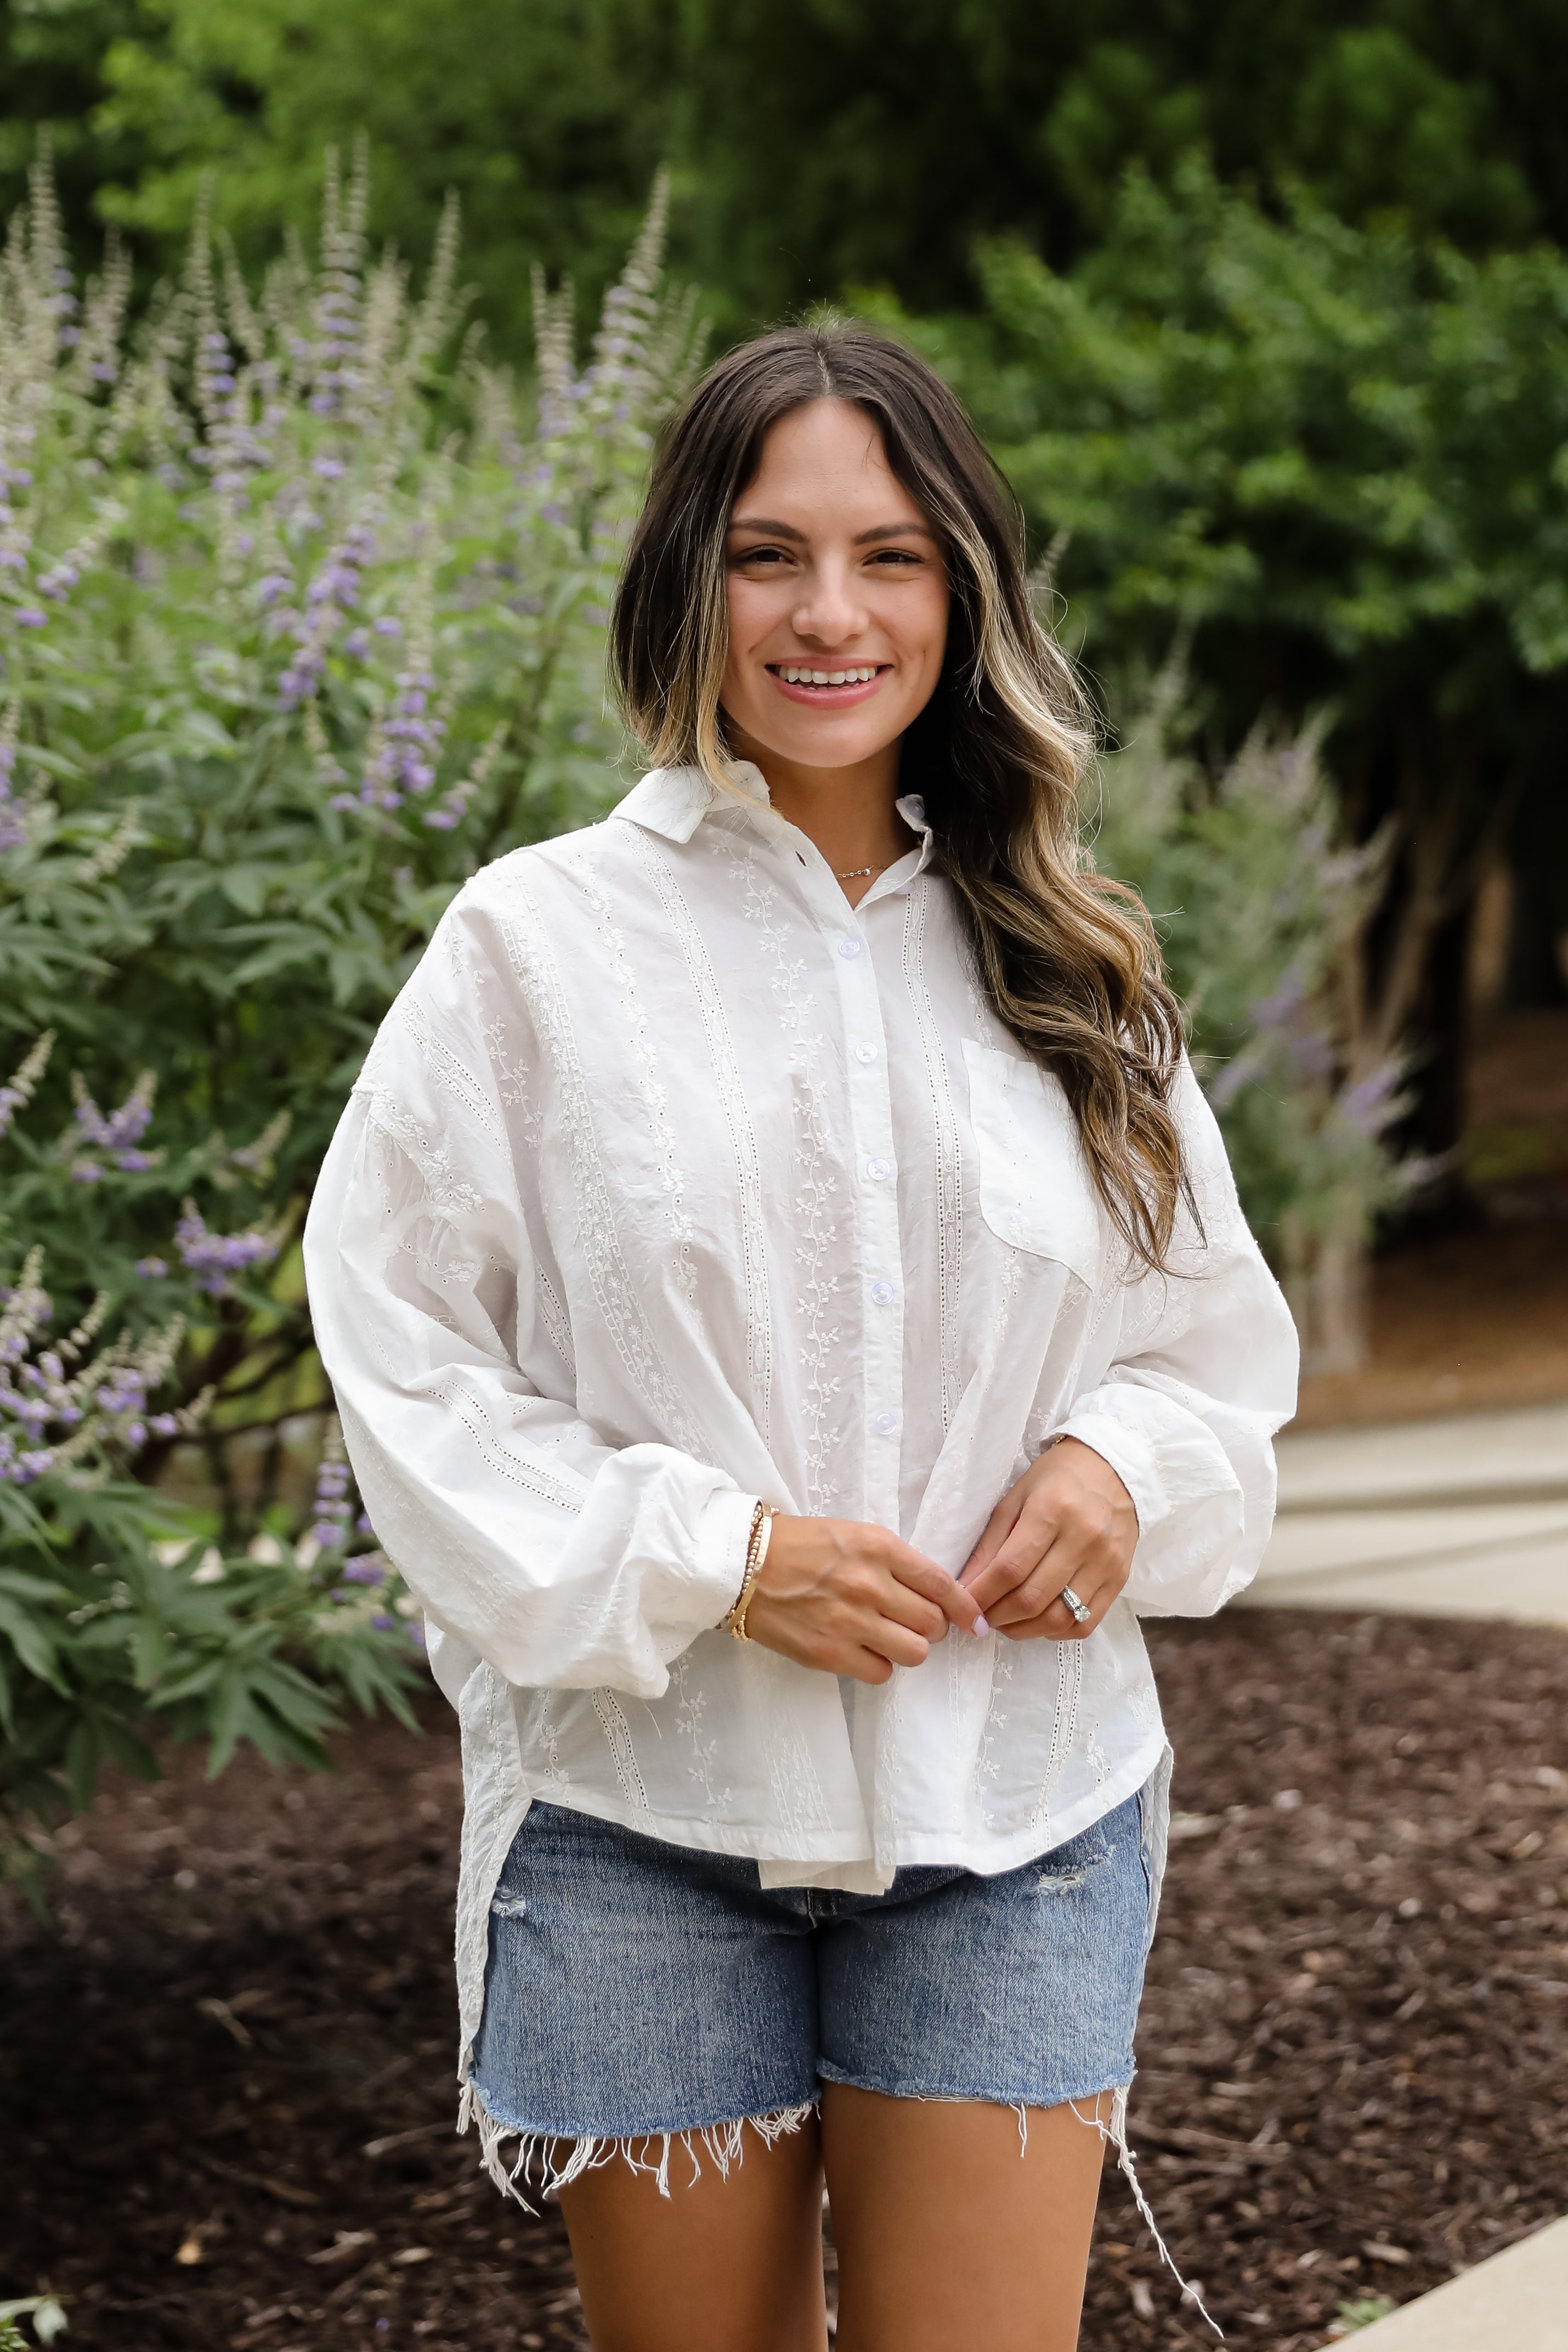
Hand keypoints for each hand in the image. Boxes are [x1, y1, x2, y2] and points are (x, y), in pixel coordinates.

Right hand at [745, 1515, 982, 1683]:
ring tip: (888, 1638)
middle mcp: (870, 1585)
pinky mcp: (829, 1653)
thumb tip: (935, 1594)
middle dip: (930, 1627)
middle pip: (933, 1623)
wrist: (743, 1564)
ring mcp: (850, 1621)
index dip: (965, 1607)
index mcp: (879, 1548)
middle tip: (912, 1622)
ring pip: (915, 1652)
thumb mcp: (854, 1535)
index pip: (941, 1584)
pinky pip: (881, 1673)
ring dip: (908, 1648)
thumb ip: (894, 1561)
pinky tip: (863, 1650)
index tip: (974, 1621)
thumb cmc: (800, 1546)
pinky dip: (878, 1665)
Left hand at [958, 1438, 1136, 1640]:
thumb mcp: (1014, 1499)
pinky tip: (1038, 1620)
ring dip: (1023, 1629)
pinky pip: (1084, 1623)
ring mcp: (1105, 1562)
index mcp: (1052, 1510)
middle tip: (981, 1616)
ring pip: (1058, 1618)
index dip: (981, 1595)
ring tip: (1005, 1621)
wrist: (1112, 1470)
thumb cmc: (1056, 1480)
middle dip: (997, 1616)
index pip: (1009, 1569)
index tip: (962, 1605)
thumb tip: (965, 1587)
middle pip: (1032, 1598)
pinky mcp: (1119, 1579)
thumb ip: (989, 1545)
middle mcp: (1084, 1538)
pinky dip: (1055, 1631)